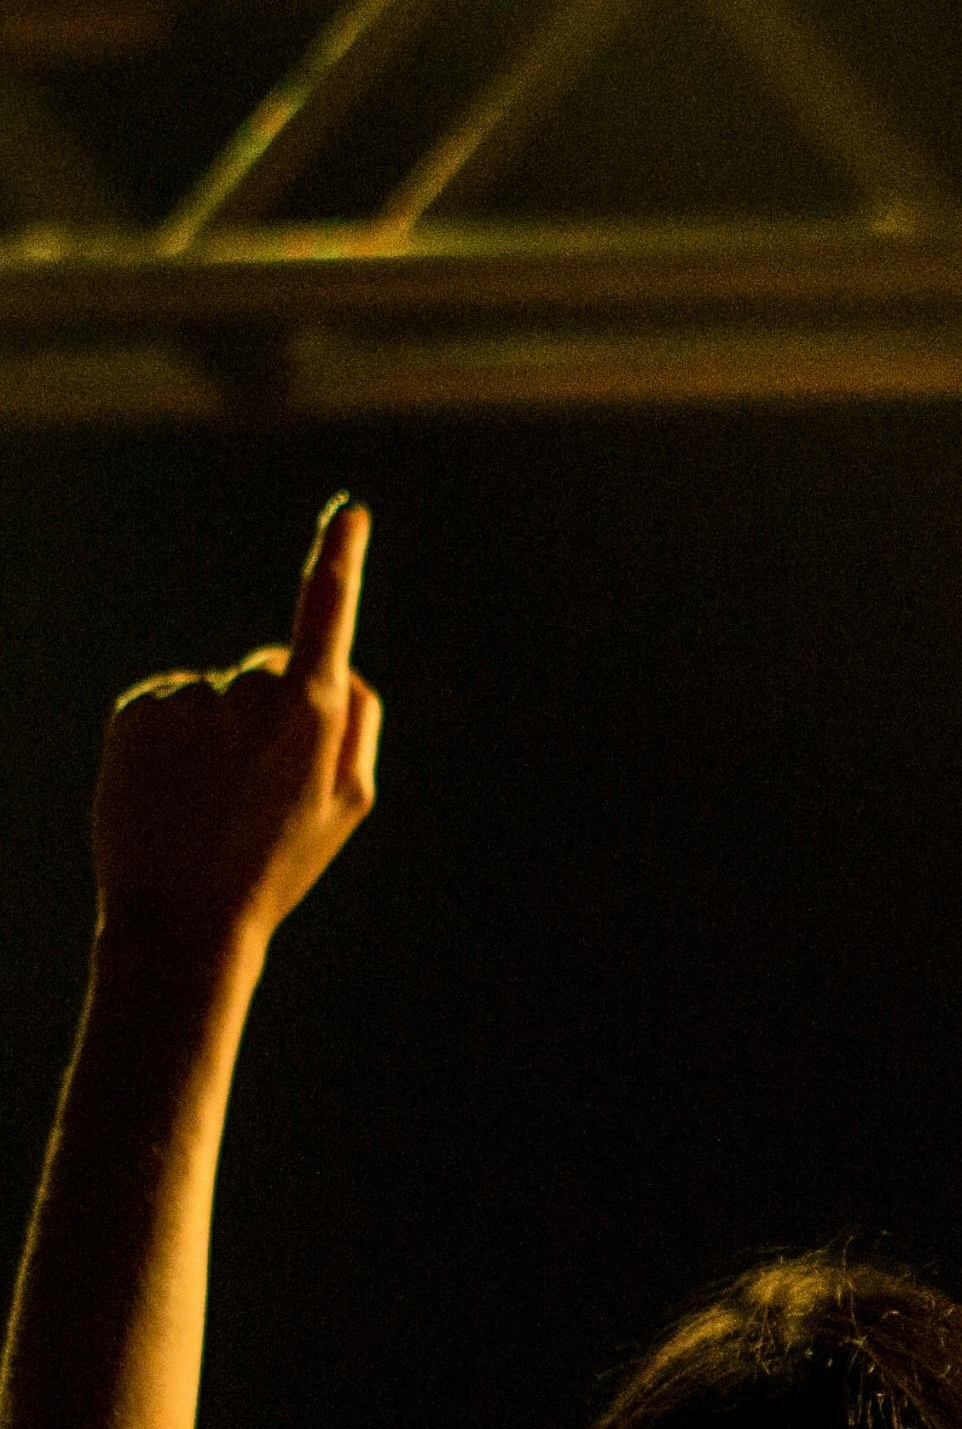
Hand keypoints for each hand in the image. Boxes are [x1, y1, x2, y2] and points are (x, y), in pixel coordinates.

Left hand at [92, 500, 383, 955]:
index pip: (327, 613)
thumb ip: (355, 721)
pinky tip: (174, 790)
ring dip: (222, 731)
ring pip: (222, 692)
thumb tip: (335, 663)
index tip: (347, 511)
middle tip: (266, 790)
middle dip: (279, 709)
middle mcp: (249, 691)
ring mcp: (190, 697)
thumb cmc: (278, 862)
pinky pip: (171, 702)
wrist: (182, 916)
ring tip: (213, 800)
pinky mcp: (138, 709)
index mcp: (313, 712)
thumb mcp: (348, 802)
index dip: (339, 558)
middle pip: (278, 669)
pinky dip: (174, 738)